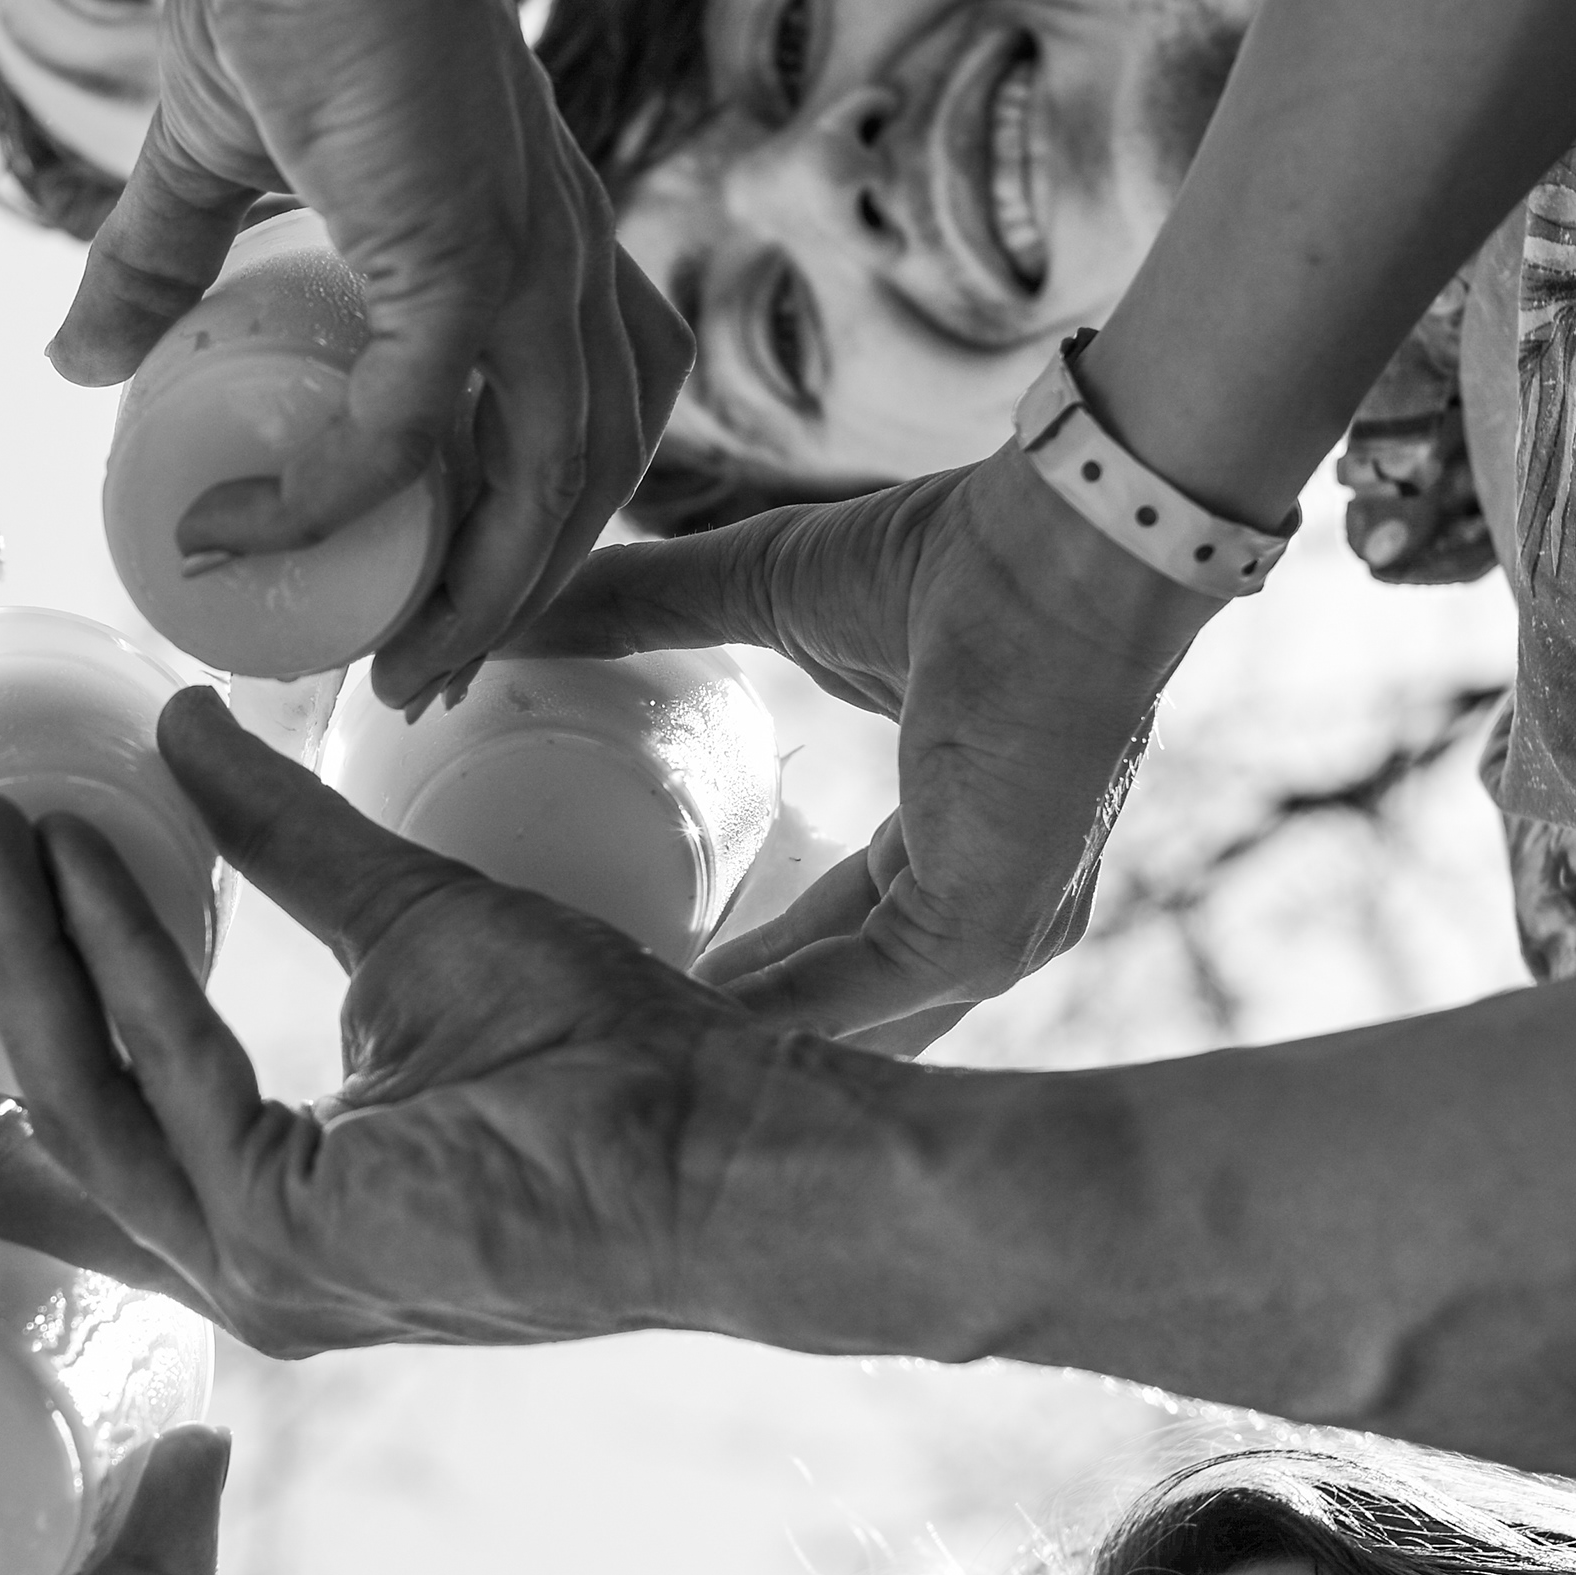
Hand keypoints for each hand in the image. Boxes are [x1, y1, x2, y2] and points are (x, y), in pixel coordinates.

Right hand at [0, 688, 890, 1358]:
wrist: (736, 1146)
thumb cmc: (618, 1060)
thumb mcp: (413, 922)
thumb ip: (287, 843)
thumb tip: (174, 724)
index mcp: (260, 1208)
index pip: (69, 1127)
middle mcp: (237, 1265)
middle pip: (7, 1165)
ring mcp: (257, 1274)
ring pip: (68, 1113)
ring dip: (12, 966)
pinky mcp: (292, 1248)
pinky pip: (163, 1086)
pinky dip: (117, 967)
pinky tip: (89, 862)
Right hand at [47, 0, 690, 708]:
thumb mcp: (218, 155)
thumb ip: (162, 261)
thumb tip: (80, 362)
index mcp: (540, 233)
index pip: (591, 405)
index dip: (540, 513)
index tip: (448, 595)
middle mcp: (568, 259)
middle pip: (597, 471)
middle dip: (523, 592)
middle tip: (429, 675)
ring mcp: (536, 263)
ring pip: (552, 482)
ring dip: (478, 588)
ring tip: (395, 664)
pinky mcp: (471, 260)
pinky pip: (414, 430)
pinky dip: (336, 498)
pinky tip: (253, 534)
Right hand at [517, 447, 1220, 1039]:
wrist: (1060, 543)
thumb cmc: (957, 556)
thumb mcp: (770, 591)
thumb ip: (648, 607)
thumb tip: (515, 605)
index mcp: (963, 845)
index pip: (841, 933)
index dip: (741, 957)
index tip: (626, 957)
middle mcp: (989, 914)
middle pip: (835, 1003)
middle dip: (721, 1019)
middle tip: (595, 1014)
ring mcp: (991, 937)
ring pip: (833, 1020)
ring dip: (723, 1031)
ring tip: (608, 1027)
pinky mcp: (976, 934)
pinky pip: (840, 1001)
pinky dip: (749, 1011)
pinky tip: (658, 1011)